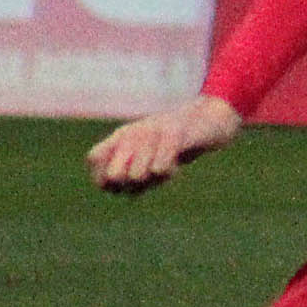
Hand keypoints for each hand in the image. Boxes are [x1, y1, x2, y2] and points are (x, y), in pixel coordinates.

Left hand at [88, 95, 242, 193]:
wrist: (212, 118)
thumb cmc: (177, 141)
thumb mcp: (148, 155)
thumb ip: (128, 172)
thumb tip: (113, 188)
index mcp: (122, 135)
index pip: (94, 158)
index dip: (103, 179)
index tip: (122, 186)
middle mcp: (133, 132)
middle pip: (115, 174)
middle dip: (130, 186)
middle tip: (148, 181)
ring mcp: (153, 132)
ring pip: (138, 175)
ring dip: (154, 180)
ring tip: (167, 170)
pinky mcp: (174, 135)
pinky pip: (159, 168)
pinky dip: (168, 173)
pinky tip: (177, 166)